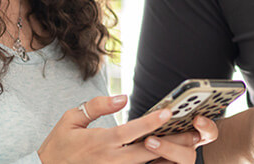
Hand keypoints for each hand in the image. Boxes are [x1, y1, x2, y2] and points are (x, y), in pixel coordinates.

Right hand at [36, 94, 215, 163]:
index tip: (168, 111)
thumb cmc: (58, 144)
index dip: (150, 121)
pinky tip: (170, 158)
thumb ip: (98, 106)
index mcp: (100, 142)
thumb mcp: (71, 118)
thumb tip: (122, 97)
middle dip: (173, 142)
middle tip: (195, 134)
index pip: (131, 131)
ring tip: (190, 145)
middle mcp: (111, 160)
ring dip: (169, 155)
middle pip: (148, 151)